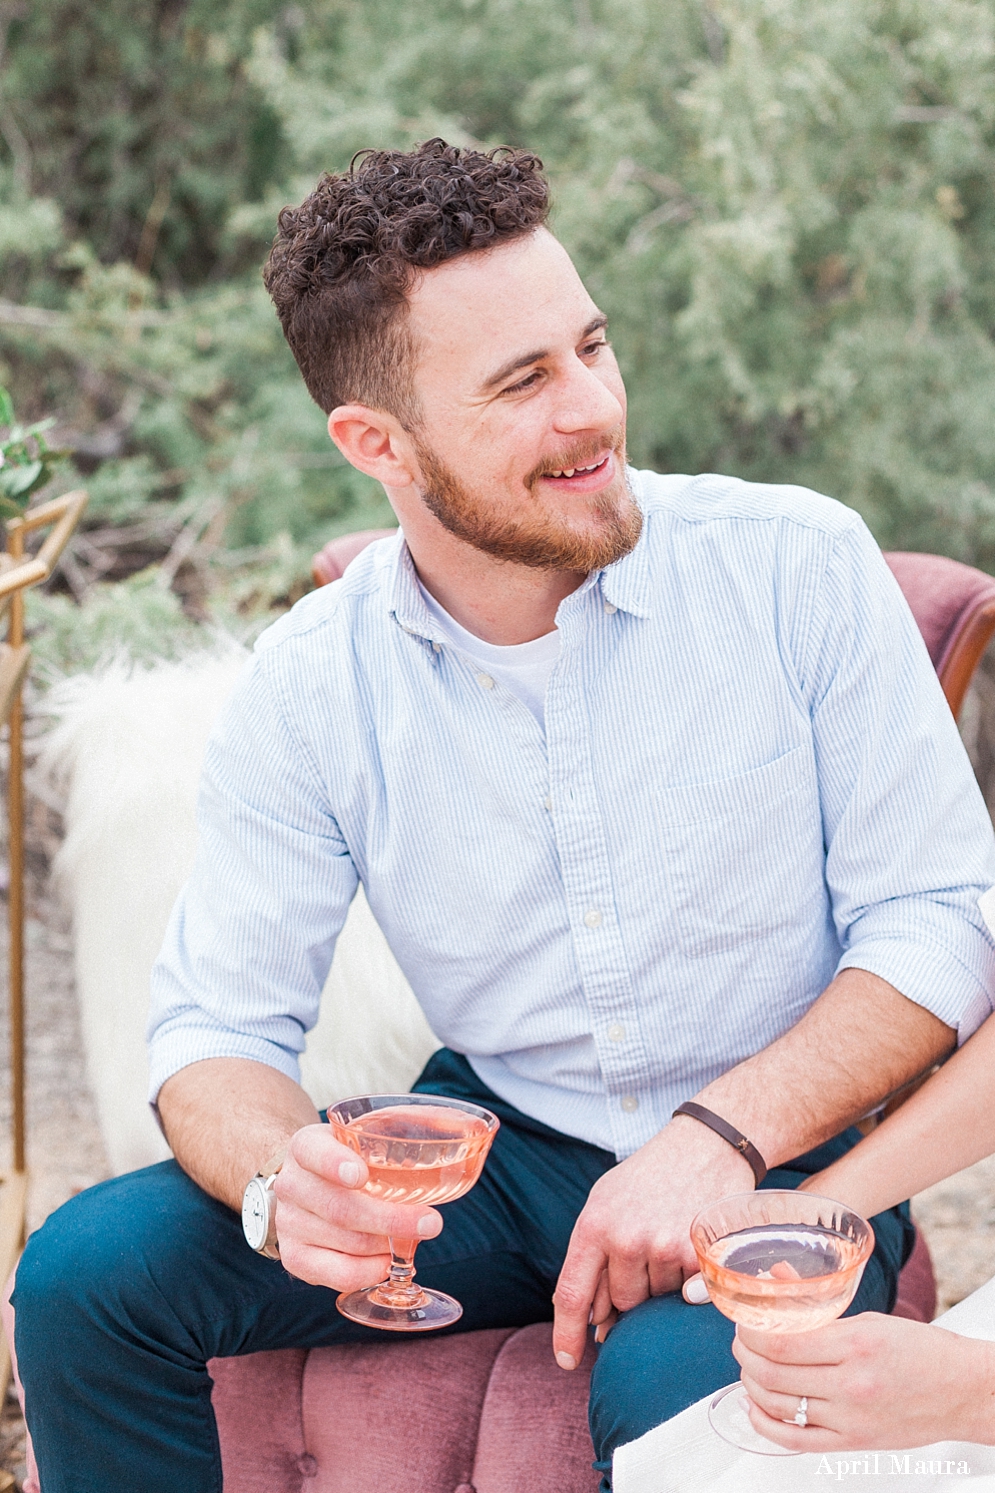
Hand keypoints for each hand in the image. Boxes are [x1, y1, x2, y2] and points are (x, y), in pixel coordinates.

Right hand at [272, 1123, 442, 1289]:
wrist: (305, 1186)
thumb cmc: (345, 1159)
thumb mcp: (358, 1136)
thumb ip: (393, 1130)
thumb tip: (447, 1125)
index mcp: (305, 1146)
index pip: (314, 1152)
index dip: (335, 1163)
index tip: (361, 1174)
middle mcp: (291, 1185)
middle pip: (340, 1208)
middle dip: (390, 1219)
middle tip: (431, 1222)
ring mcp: (289, 1224)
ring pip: (345, 1243)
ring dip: (387, 1245)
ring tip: (417, 1237)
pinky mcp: (294, 1258)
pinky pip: (337, 1273)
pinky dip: (370, 1271)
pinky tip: (388, 1260)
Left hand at [551, 1116, 753, 1368]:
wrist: (705, 1145)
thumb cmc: (650, 1177)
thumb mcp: (606, 1202)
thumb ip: (593, 1257)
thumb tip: (594, 1322)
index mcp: (594, 1225)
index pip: (572, 1295)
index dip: (567, 1334)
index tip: (566, 1361)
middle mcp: (625, 1239)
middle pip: (620, 1305)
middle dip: (630, 1291)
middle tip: (646, 1252)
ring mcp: (663, 1248)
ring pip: (656, 1300)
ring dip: (662, 1283)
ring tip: (670, 1239)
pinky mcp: (698, 1256)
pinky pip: (686, 1295)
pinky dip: (688, 1282)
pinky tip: (690, 1250)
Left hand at [734, 1315, 994, 1450]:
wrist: (962, 1393)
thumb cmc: (922, 1352)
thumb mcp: (871, 1318)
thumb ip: (820, 1307)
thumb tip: (776, 1279)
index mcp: (855, 1345)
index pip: (781, 1342)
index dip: (750, 1331)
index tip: (743, 1320)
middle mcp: (850, 1385)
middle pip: (772, 1373)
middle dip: (745, 1353)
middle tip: (741, 1340)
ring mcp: (849, 1419)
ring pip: (778, 1404)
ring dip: (751, 1383)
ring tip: (749, 1366)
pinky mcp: (852, 1443)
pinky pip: (795, 1440)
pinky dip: (766, 1424)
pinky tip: (756, 1406)